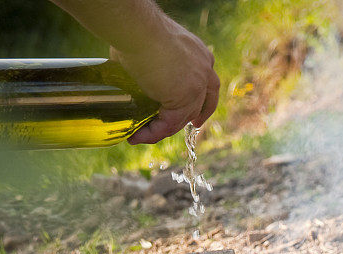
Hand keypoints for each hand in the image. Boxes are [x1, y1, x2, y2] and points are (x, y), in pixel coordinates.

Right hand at [111, 15, 219, 144]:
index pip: (207, 87)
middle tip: (164, 131)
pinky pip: (170, 124)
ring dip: (160, 130)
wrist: (138, 29)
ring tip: (139, 135)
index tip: (195, 119)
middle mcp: (204, 70)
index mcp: (200, 56)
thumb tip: (134, 76)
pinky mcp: (185, 98)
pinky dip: (154, 132)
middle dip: (185, 121)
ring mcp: (198, 85)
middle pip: (200, 104)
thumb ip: (153, 66)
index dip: (202, 104)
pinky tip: (138, 136)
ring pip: (182, 117)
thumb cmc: (136, 31)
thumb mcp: (153, 49)